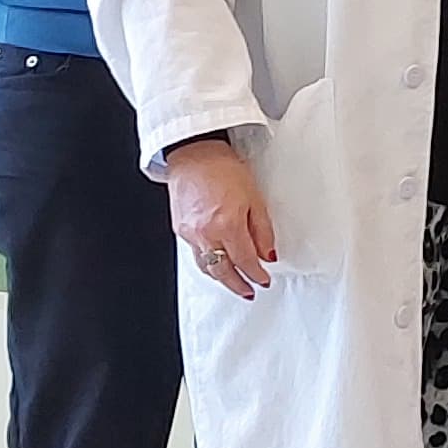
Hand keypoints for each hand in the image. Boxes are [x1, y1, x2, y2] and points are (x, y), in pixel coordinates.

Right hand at [167, 139, 275, 298]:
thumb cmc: (223, 170)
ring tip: (235, 284)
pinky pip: (195, 254)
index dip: (257, 274)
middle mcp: (206, 233)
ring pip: (206, 266)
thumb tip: (267, 254)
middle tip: (249, 291)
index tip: (264, 280)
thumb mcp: (255, 198)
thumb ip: (262, 231)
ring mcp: (190, 233)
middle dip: (238, 285)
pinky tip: (217, 265)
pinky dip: (208, 263)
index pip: (245, 261)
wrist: (194, 155)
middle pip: (223, 271)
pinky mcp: (180, 229)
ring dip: (222, 278)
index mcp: (227, 225)